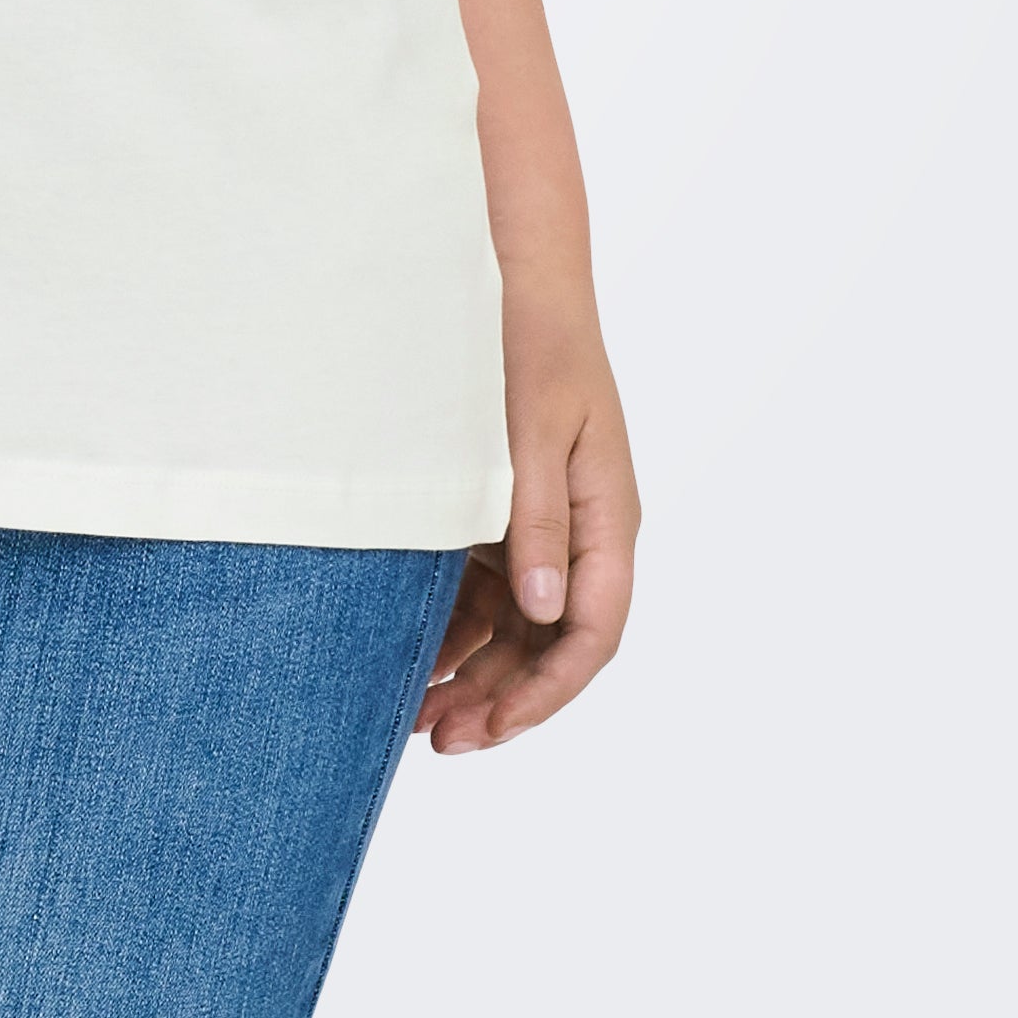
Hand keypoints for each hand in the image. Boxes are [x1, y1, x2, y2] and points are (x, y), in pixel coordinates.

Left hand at [417, 302, 636, 753]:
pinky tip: (411, 655)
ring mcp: (543, 528)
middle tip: (440, 741)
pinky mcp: (505, 515)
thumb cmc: (528, 344)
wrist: (511, 276)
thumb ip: (538, 520)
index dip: (545, 693)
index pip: (592, 633)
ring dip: (475, 673)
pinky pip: (487, 590)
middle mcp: (581, 535)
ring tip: (417, 716)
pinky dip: (455, 627)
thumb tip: (547, 610)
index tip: (491, 729)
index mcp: (606, 520)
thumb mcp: (531, 431)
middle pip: (552, 645)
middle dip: (502, 700)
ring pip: (516, 627)